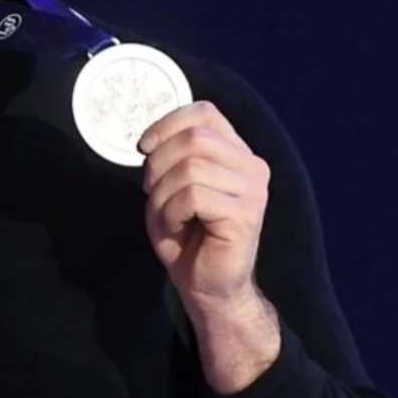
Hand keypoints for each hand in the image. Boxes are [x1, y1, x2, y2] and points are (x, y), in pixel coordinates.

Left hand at [139, 100, 269, 310]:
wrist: (207, 285)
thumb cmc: (186, 234)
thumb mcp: (170, 186)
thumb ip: (170, 157)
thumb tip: (151, 137)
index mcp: (235, 153)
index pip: (204, 112)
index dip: (167, 124)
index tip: (145, 147)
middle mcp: (251, 166)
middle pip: (194, 138)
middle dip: (158, 164)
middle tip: (152, 191)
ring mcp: (253, 190)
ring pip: (189, 168)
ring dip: (162, 194)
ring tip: (168, 215)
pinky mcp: (245, 215)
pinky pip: (192, 196)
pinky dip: (171, 212)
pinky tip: (179, 227)